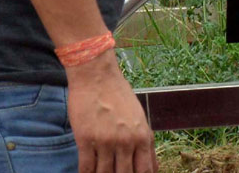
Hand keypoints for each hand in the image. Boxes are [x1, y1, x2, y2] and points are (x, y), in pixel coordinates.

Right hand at [65, 51, 156, 172]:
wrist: (96, 75)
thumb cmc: (118, 95)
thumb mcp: (139, 117)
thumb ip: (146, 143)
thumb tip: (153, 169)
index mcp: (142, 136)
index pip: (145, 172)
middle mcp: (126, 141)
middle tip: (113, 172)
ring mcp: (105, 141)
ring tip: (100, 170)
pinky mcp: (85, 139)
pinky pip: (86, 168)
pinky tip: (87, 171)